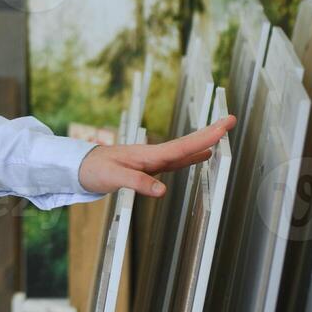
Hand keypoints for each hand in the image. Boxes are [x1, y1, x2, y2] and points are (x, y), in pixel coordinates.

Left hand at [78, 115, 235, 197]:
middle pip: (187, 143)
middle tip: (231, 120)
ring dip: (203, 142)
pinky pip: (176, 160)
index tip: (223, 126)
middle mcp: (153, 154)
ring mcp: (152, 159)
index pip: (182, 146)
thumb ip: (137, 183)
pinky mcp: (149, 166)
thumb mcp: (112, 178)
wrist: (80, 167)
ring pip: (184, 150)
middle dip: (209, 132)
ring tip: (223, 134)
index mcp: (148, 155)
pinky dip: (191, 156)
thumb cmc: (94, 170)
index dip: (204, 137)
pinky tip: (202, 155)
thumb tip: (162, 191)